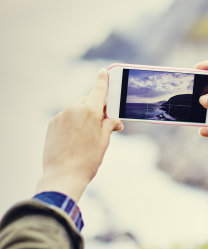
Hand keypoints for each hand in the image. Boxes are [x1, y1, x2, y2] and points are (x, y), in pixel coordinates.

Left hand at [35, 69, 122, 201]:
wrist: (63, 176)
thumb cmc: (87, 160)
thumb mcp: (103, 141)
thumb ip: (108, 125)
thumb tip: (113, 121)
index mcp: (90, 111)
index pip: (98, 90)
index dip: (102, 80)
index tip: (103, 72)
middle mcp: (74, 109)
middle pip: (87, 101)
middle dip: (95, 107)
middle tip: (103, 121)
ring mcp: (61, 116)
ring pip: (76, 110)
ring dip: (83, 117)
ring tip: (87, 137)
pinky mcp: (52, 124)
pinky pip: (65, 118)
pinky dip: (72, 124)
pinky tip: (74, 140)